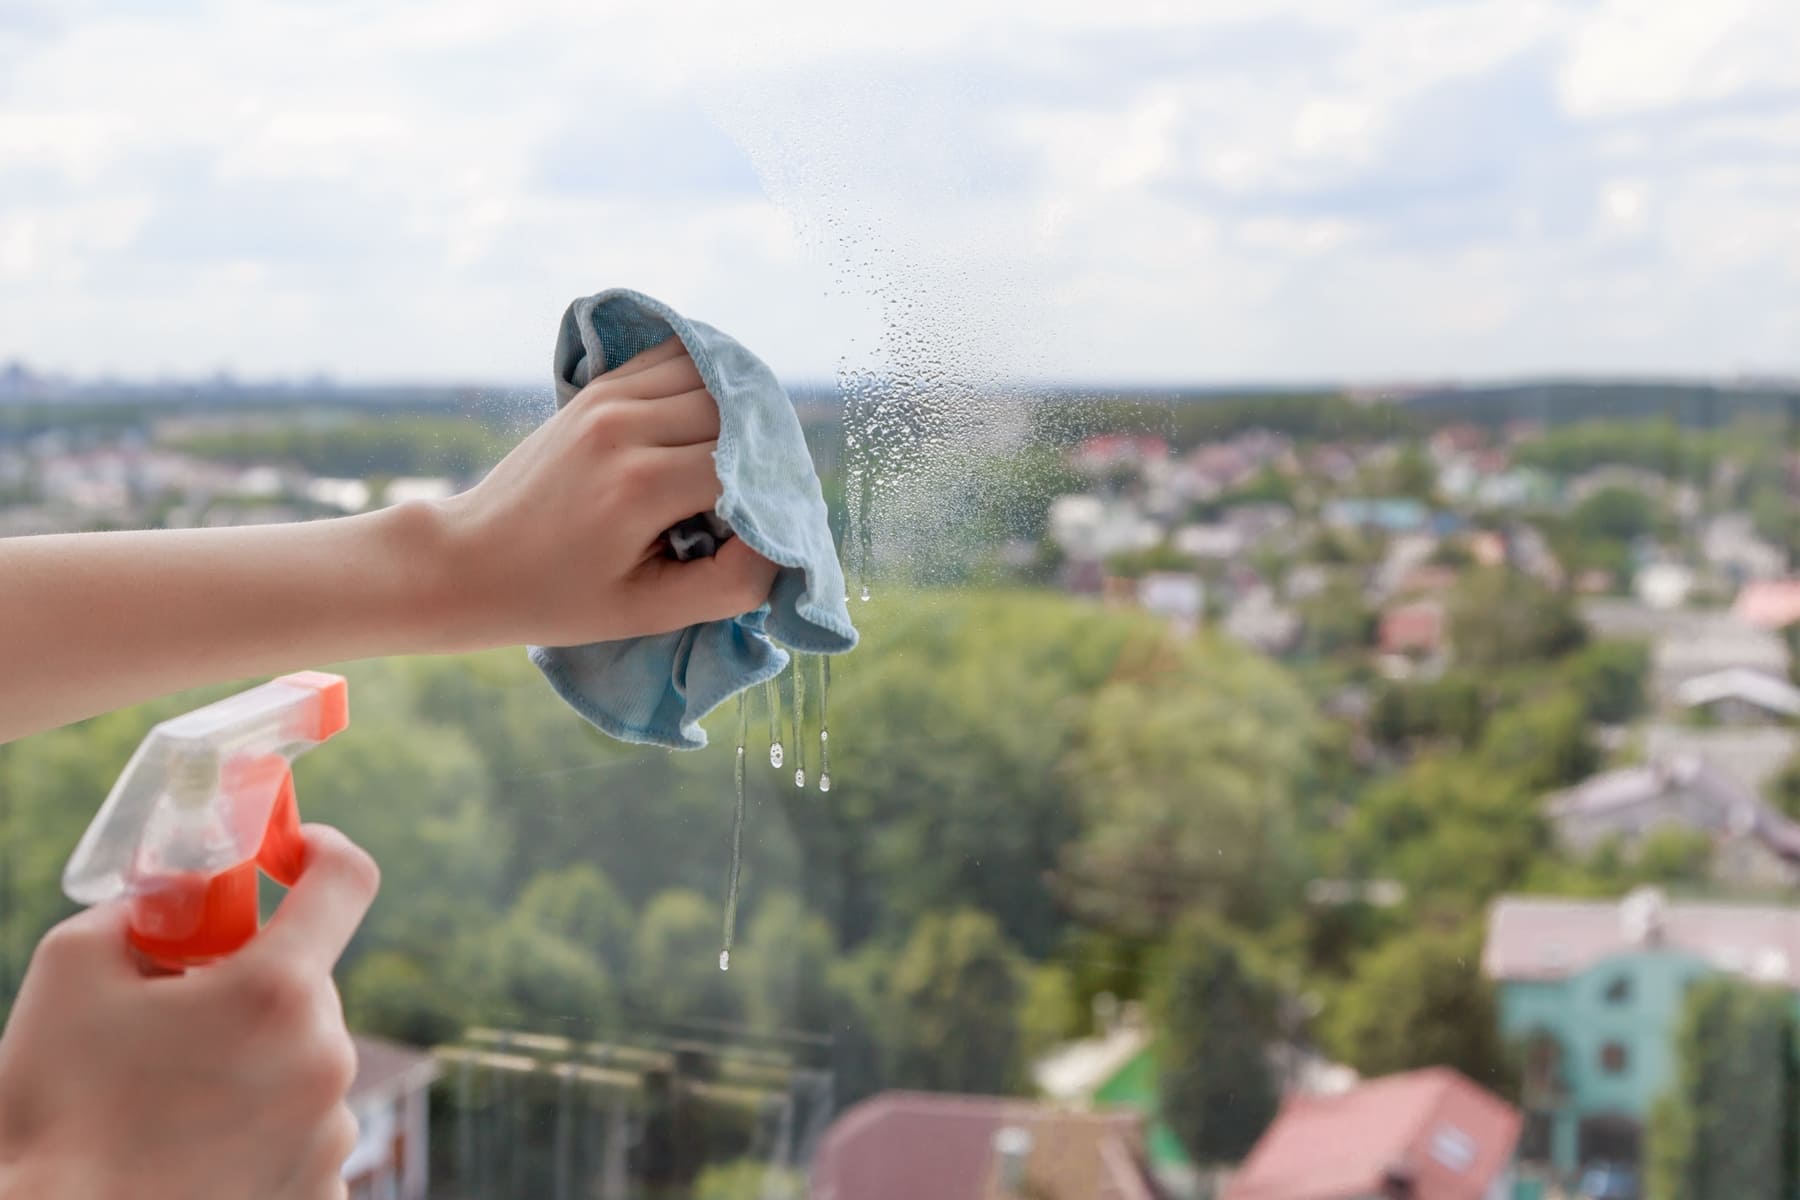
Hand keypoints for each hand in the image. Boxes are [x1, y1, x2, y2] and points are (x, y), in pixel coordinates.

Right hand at [0, 827, 379, 1199]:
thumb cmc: (58, 1111)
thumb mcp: (72, 969)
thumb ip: (144, 909)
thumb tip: (183, 898)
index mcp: (277, 992)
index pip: (347, 880)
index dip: (321, 850)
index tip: (291, 854)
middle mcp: (326, 1057)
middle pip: (309, 983)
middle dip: (253, 982)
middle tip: (178, 1014)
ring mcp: (333, 1132)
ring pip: (305, 1058)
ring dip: (255, 1059)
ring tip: (172, 1102)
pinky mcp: (324, 1189)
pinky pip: (304, 1128)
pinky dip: (261, 1125)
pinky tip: (196, 1151)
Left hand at [439, 339, 778, 648]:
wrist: (468, 560)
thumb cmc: (560, 599)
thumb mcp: (649, 613)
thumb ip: (731, 585)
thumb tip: (784, 542)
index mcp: (640, 487)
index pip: (745, 468)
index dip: (770, 496)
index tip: (767, 528)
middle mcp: (624, 427)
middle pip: (735, 414)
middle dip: (758, 452)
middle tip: (758, 493)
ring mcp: (606, 399)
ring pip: (711, 377)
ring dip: (735, 414)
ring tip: (737, 459)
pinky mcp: (596, 389)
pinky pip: (675, 360)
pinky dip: (704, 383)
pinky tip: (709, 421)